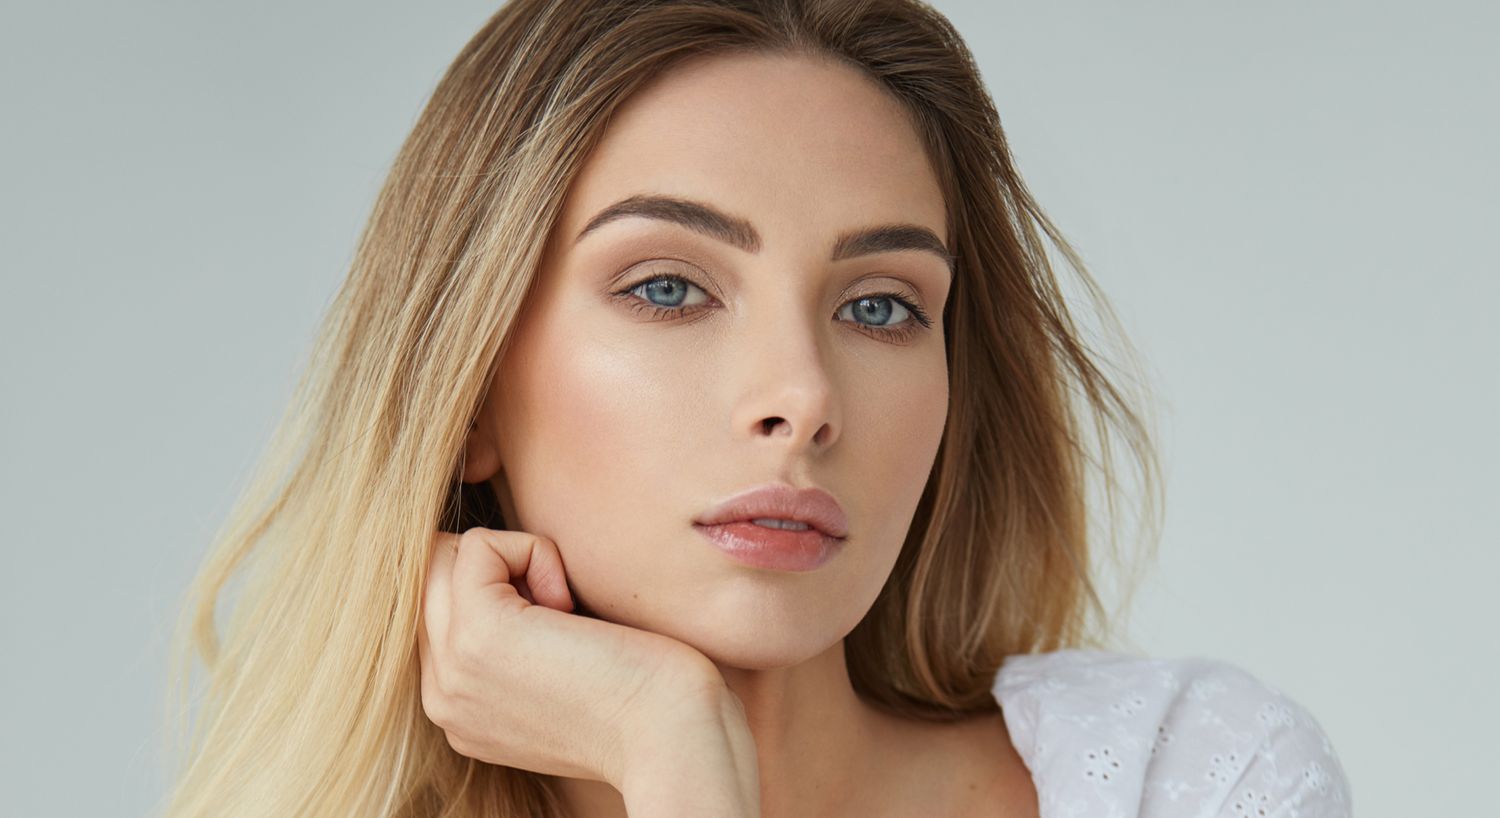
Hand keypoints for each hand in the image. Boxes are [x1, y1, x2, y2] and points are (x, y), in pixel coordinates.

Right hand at [417, 526, 726, 788]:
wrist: (669, 736)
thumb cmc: (639, 697)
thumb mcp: (555, 677)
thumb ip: (510, 646)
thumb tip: (499, 573)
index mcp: (455, 709)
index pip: (435, 612)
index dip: (495, 590)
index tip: (556, 623)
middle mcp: (441, 696)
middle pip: (430, 580)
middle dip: (495, 568)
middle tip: (558, 608)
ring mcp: (451, 669)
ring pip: (445, 557)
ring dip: (511, 558)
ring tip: (561, 605)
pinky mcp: (478, 632)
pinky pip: (478, 545)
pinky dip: (532, 549)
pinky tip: (569, 601)